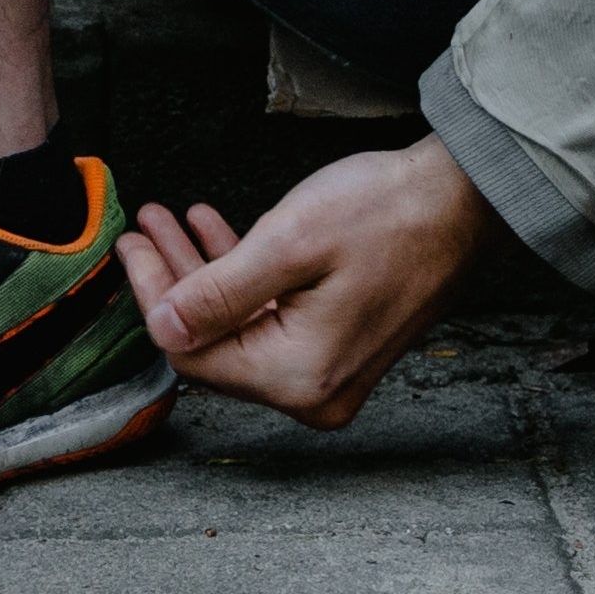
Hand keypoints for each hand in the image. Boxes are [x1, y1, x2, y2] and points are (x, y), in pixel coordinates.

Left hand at [116, 136, 494, 427]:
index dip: (152, 295)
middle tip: (143, 229)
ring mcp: (331, 374)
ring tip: (171, 221)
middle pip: (214, 342)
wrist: (464, 201)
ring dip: (203, 273)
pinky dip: (242, 278)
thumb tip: (161, 325)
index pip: (194, 350)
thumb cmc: (388, 214)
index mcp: (298, 376)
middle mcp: (314, 392)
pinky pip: (273, 320)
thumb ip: (217, 292)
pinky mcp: (342, 347)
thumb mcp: (288, 243)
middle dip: (173, 280)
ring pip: (240, 326)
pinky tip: (217, 234)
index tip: (130, 244)